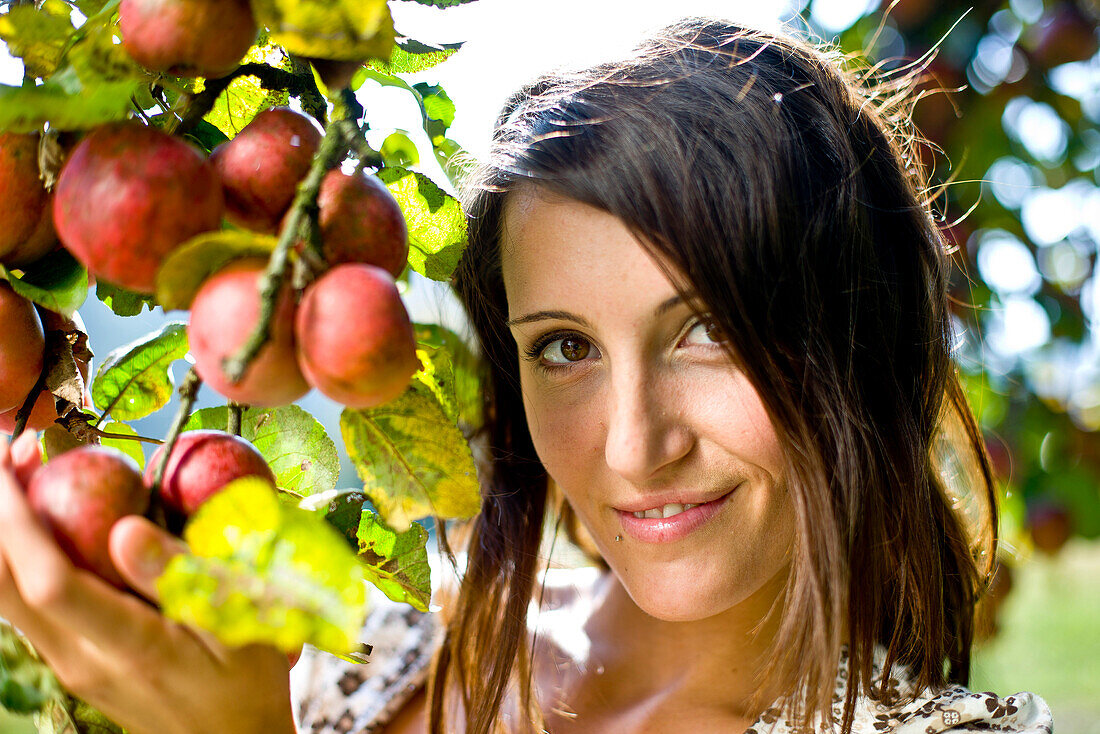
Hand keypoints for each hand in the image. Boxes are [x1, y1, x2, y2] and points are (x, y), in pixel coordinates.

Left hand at [0, 432, 296, 733]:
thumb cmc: (246, 682)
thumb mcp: (238, 625)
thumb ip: (182, 578)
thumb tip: (127, 529)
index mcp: (125, 647)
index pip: (48, 581)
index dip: (19, 522)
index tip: (12, 468)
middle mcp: (80, 658)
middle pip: (5, 586)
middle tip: (10, 451)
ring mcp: (70, 662)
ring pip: (7, 595)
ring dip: (4, 530)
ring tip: (22, 471)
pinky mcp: (73, 658)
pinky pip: (27, 601)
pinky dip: (21, 551)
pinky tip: (47, 518)